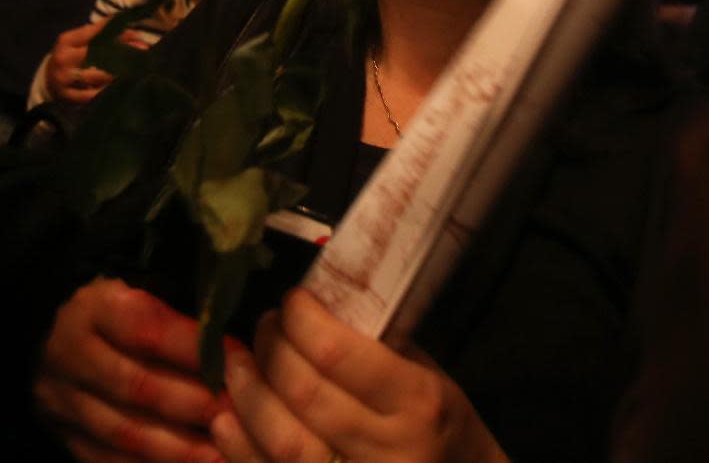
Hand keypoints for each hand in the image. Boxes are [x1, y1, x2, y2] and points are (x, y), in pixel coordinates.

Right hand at [35, 278, 226, 462]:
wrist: (51, 331)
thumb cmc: (116, 307)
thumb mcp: (139, 288)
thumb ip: (176, 315)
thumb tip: (231, 348)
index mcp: (97, 307)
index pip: (148, 330)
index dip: (194, 349)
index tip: (236, 361)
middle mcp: (73, 354)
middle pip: (137, 386)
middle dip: (192, 404)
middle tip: (236, 414)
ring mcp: (63, 401)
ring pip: (123, 431)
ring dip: (177, 448)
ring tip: (221, 453)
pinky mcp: (63, 436)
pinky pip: (105, 460)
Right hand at [46, 22, 147, 105]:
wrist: (47, 80)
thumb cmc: (70, 55)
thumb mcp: (78, 40)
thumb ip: (99, 32)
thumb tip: (127, 23)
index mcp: (66, 40)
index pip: (95, 33)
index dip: (117, 33)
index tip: (138, 35)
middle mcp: (63, 58)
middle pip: (95, 54)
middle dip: (121, 52)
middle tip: (142, 51)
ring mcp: (64, 79)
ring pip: (94, 76)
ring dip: (116, 73)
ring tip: (135, 69)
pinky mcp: (67, 96)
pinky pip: (90, 95)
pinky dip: (106, 91)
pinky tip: (121, 87)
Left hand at [211, 288, 508, 462]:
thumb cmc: (441, 424)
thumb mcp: (426, 374)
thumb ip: (375, 346)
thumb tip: (315, 309)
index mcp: (416, 402)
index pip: (339, 354)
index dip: (302, 321)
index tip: (292, 300)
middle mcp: (387, 452)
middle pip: (304, 394)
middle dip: (271, 351)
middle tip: (263, 325)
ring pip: (282, 443)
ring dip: (247, 396)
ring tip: (236, 363)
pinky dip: (239, 447)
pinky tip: (227, 417)